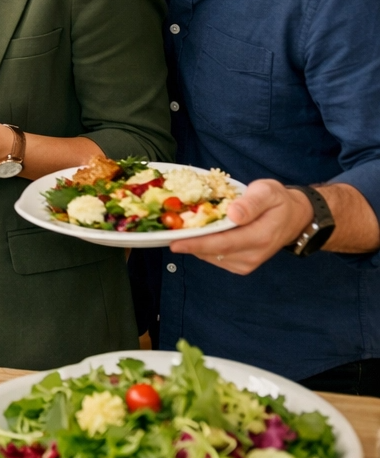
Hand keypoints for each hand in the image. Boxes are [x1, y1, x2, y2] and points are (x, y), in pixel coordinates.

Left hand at [170, 179, 310, 273]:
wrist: (294, 219)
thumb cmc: (278, 201)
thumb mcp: (268, 192)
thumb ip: (251, 203)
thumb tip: (233, 213)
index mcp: (261, 236)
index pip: (223, 243)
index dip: (197, 243)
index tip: (174, 242)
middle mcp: (253, 255)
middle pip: (213, 251)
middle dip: (187, 242)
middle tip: (163, 230)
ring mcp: (246, 263)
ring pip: (210, 256)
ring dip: (193, 243)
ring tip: (178, 227)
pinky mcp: (239, 265)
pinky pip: (214, 257)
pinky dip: (201, 246)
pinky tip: (195, 233)